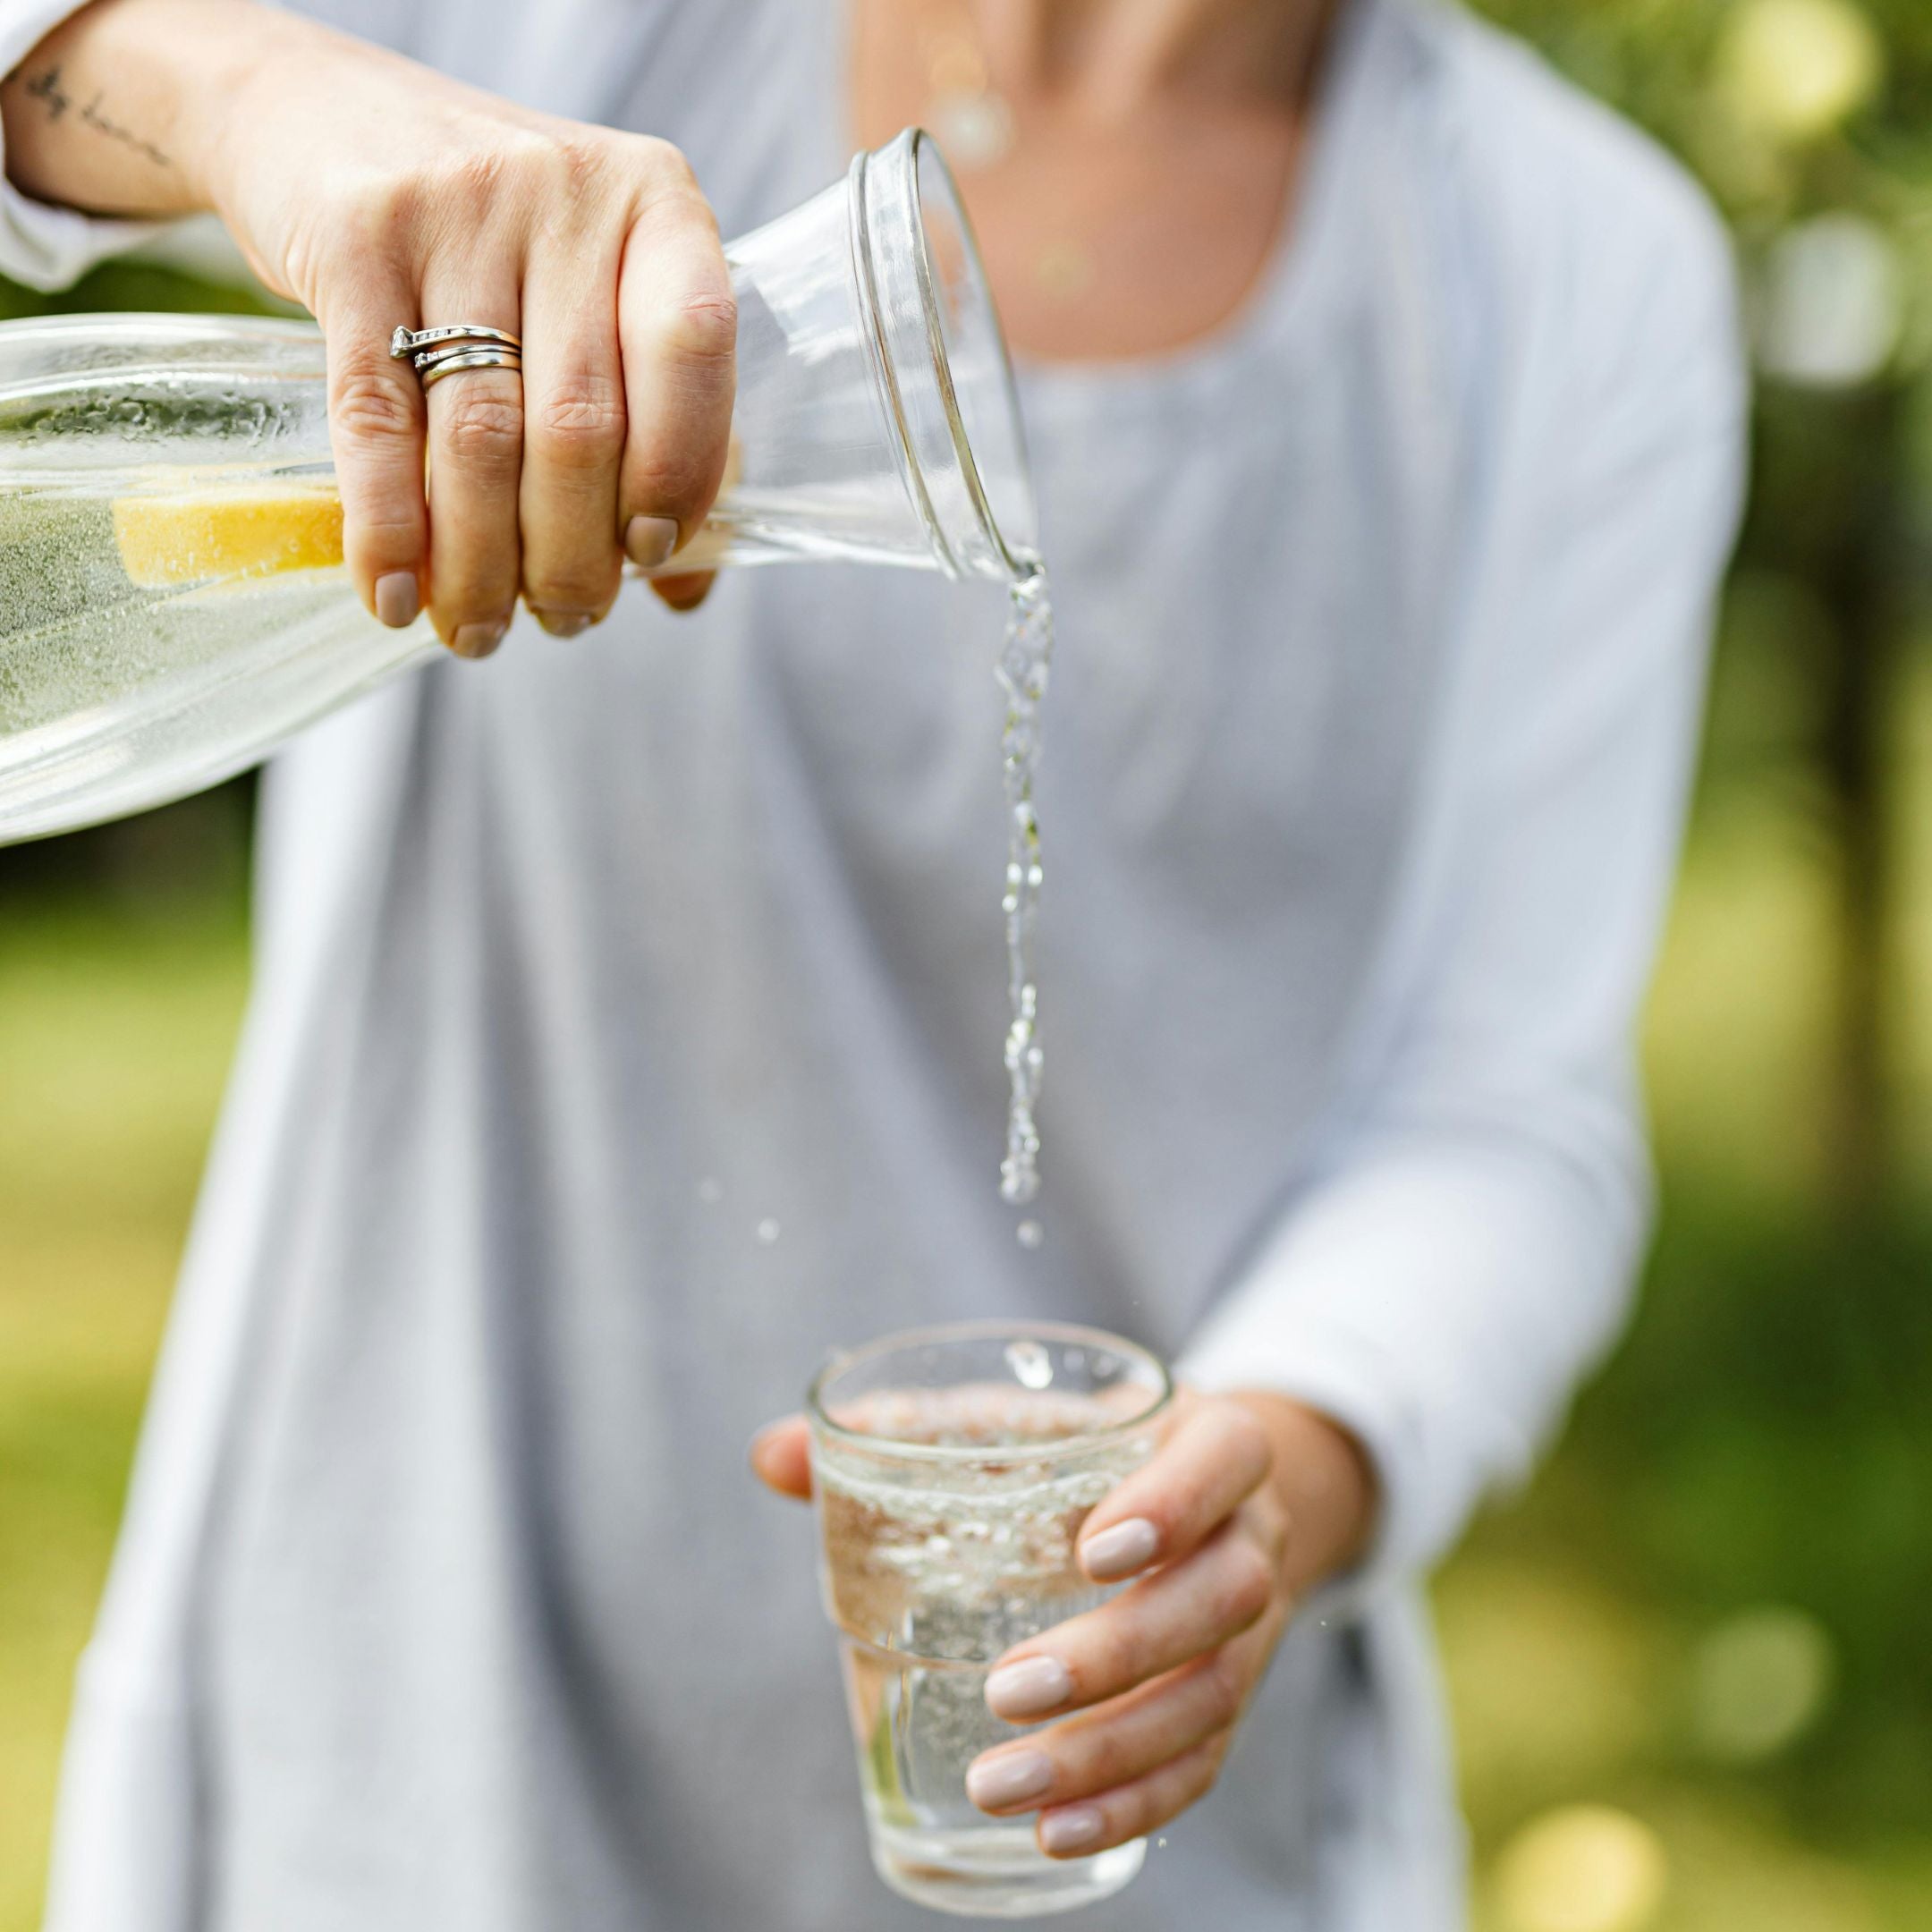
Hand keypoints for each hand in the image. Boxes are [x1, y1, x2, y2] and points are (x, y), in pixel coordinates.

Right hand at [5, 1, 734, 646]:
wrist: (310, 113)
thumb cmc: (487, 238)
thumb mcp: (584, 290)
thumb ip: (648, 416)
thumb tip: (688, 583)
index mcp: (654, 202)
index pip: (694, 350)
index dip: (678, 472)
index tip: (651, 555)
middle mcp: (564, 194)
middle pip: (580, 425)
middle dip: (574, 557)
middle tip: (564, 620)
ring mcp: (454, 209)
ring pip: (481, 438)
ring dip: (482, 565)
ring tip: (479, 631)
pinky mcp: (351, 240)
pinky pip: (377, 420)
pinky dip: (388, 529)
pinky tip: (394, 594)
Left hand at [751, 1385, 1377, 1857]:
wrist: (1212, 1491)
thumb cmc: (1095, 1446)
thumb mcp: (1032, 1415)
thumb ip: (910, 1430)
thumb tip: (770, 1455)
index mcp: (1215, 1440)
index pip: (1224, 1460)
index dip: (1174, 1504)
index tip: (1090, 1550)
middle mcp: (1253, 1531)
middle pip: (1220, 1597)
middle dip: (1116, 1654)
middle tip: (1007, 1691)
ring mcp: (1253, 1623)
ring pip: (1213, 1695)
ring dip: (1112, 1751)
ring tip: (1002, 1782)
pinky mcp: (1232, 1697)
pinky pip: (1206, 1761)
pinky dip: (1134, 1803)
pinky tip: (1054, 1832)